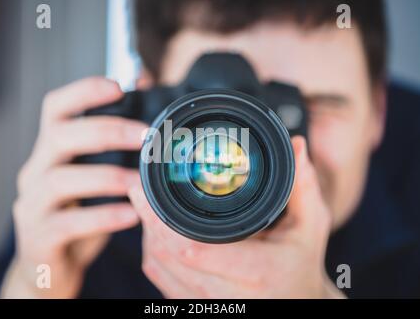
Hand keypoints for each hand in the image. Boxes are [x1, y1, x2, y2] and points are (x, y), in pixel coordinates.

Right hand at [1, 77, 146, 297]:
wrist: (51, 265)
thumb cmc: (78, 213)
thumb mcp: (92, 175)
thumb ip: (111, 142)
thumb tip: (144, 89)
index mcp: (50, 152)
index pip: (55, 108)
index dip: (84, 92)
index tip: (119, 86)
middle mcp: (35, 171)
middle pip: (59, 136)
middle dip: (105, 131)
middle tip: (146, 135)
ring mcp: (32, 205)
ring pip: (60, 180)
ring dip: (106, 177)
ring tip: (141, 182)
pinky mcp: (39, 237)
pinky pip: (67, 224)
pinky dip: (102, 217)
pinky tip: (130, 216)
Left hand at [128, 136, 344, 297]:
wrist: (299, 303)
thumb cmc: (302, 262)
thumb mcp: (311, 224)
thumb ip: (303, 185)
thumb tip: (296, 144)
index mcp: (259, 271)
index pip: (197, 252)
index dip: (164, 224)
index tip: (147, 193)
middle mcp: (231, 294)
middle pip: (169, 258)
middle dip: (148, 222)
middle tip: (136, 190)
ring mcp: (211, 305)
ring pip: (160, 270)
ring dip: (147, 237)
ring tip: (142, 206)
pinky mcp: (198, 307)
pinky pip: (162, 281)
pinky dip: (153, 255)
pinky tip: (153, 232)